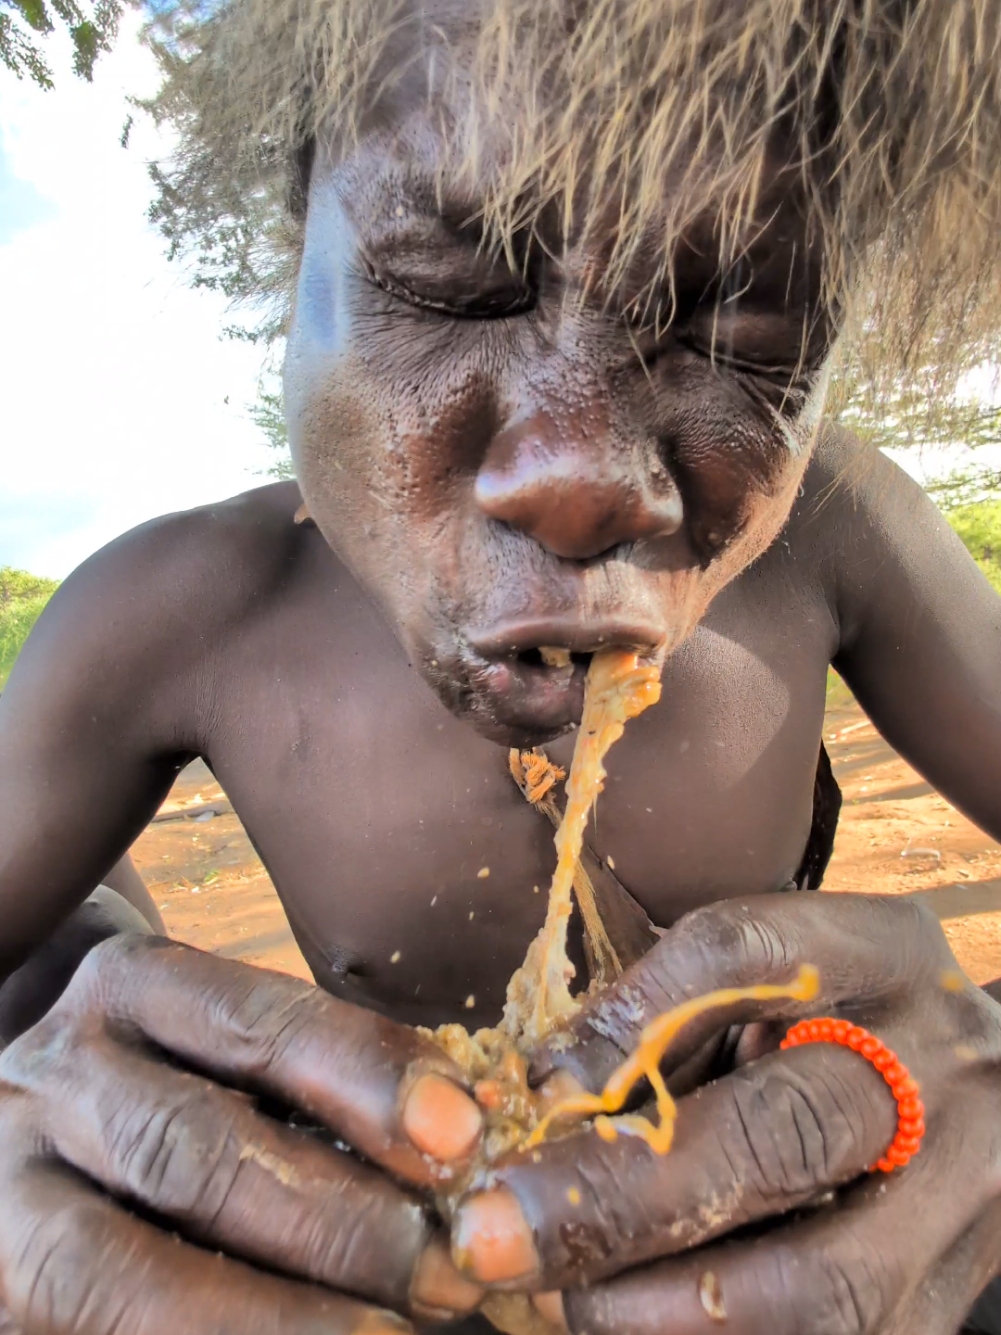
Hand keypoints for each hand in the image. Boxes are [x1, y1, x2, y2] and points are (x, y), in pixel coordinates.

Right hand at [0, 933, 484, 1334]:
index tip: (464, 1134)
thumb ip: (317, 1091)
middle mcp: (53, 1076)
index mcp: (130, 989)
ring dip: (273, 1318)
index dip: (364, 1078)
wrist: (30, 1119)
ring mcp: (3, 1190)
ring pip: (116, 1269)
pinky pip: (89, 1330)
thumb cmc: (172, 1079)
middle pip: (194, 1150)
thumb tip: (462, 1146)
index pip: (257, 1027)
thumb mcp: (226, 1052)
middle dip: (336, 1221)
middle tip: (448, 1271)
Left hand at [452, 893, 1000, 1333]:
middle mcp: (935, 1073)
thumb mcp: (767, 978)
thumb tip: (546, 1091)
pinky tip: (631, 1324)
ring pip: (823, 1283)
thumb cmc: (833, 1019)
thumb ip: (667, 1015)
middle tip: (501, 1234)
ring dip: (667, 1309)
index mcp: (878, 957)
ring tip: (566, 1301)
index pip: (744, 955)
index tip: (539, 1086)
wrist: (981, 1092)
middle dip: (626, 1197)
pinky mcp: (947, 1301)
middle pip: (782, 1132)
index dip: (632, 1020)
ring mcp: (959, 1201)